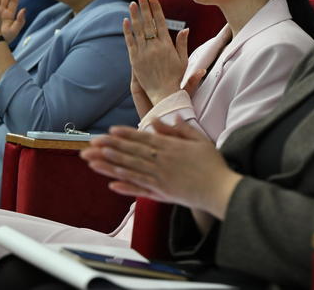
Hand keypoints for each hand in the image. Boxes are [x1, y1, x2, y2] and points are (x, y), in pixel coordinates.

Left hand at [81, 118, 242, 217]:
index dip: (126, 135)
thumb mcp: (199, 140)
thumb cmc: (213, 164)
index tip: (110, 130)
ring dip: (110, 165)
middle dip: (110, 148)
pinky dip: (126, 187)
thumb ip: (180, 130)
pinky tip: (111, 185)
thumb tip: (164, 120)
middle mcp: (162, 162)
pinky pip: (140, 189)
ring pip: (131, 170)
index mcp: (170, 148)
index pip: (143, 139)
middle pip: (132, 153)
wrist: (221, 190)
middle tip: (92, 143)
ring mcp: (160, 179)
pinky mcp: (162, 194)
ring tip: (93, 161)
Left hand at [122, 0, 188, 105]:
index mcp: (167, 45)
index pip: (160, 22)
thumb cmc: (175, 77)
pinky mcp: (135, 60)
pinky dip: (127, 31)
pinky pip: (130, 42)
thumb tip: (185, 29)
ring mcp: (144, 53)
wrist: (164, 93)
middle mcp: (154, 46)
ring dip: (134, 15)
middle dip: (144, 7)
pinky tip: (125, 21)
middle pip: (148, 22)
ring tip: (132, 4)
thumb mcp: (183, 60)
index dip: (156, 8)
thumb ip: (182, 43)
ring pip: (138, 30)